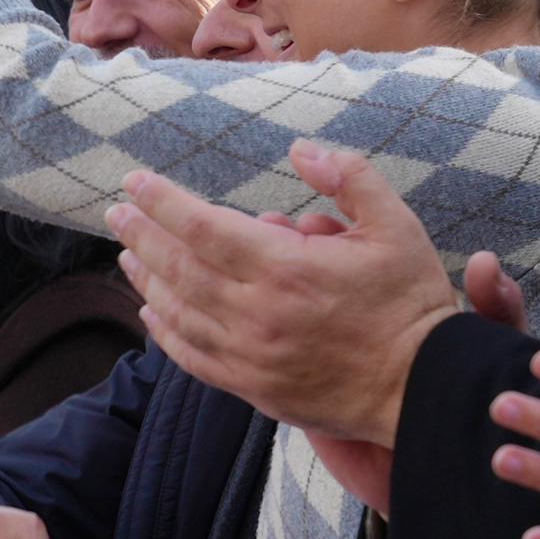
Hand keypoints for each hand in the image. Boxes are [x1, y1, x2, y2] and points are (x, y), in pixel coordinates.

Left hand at [111, 145, 459, 449]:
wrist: (423, 389)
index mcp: (287, 267)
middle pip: (179, 267)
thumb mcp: (396, 225)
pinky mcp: (254, 389)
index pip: (203, 225)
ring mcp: (251, 356)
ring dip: (147, 280)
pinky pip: (194, 358)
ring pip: (179, 313)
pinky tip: (152, 313)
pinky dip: (166, 334)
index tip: (135, 181)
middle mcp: (258, 313)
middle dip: (142, 235)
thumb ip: (349, 177)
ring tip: (127, 256)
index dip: (162, 201)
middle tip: (116, 213)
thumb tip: (301, 148)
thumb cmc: (411, 304)